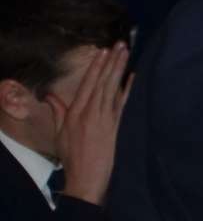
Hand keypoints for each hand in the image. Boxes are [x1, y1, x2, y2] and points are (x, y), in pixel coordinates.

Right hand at [48, 44, 130, 203]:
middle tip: (119, 44)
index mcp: (76, 113)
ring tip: (126, 53)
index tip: (102, 52)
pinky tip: (133, 76)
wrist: (87, 176)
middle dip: (111, 62)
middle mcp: (91, 113)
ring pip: (113, 89)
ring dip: (120, 70)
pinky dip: (128, 89)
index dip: (96, 67)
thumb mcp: (60, 132)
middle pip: (102, 82)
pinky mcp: (116, 126)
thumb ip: (59, 112)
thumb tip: (52, 96)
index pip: (88, 84)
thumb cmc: (71, 155)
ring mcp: (105, 119)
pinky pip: (122, 103)